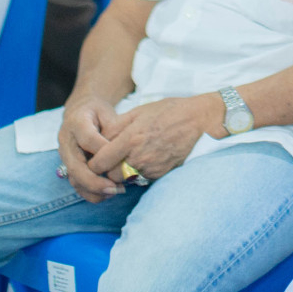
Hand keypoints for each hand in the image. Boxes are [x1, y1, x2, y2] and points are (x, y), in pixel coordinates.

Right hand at [56, 97, 123, 201]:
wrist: (80, 112)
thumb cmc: (98, 112)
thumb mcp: (107, 112)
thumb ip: (114, 127)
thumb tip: (124, 148)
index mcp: (76, 123)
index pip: (88, 140)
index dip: (104, 152)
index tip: (122, 160)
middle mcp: (66, 141)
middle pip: (76, 166)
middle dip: (95, 181)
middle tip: (115, 188)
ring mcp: (65, 155)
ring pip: (74, 179)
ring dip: (93, 190)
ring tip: (114, 192)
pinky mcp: (68, 166)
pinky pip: (76, 184)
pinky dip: (91, 193)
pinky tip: (108, 194)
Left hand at [82, 93, 226, 187]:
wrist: (199, 120)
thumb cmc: (169, 111)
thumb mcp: (139, 111)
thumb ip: (116, 126)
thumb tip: (100, 138)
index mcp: (131, 138)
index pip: (100, 162)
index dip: (93, 162)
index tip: (94, 158)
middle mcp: (139, 157)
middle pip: (110, 175)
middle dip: (107, 170)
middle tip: (109, 160)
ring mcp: (151, 167)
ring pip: (126, 180)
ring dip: (122, 173)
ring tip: (127, 159)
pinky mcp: (161, 174)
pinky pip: (141, 179)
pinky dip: (138, 173)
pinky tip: (144, 160)